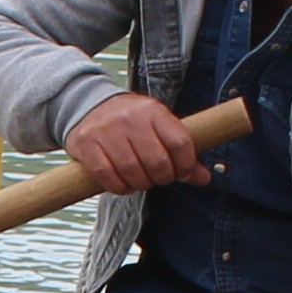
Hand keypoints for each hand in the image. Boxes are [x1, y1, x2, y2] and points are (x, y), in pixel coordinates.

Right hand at [62, 96, 211, 194]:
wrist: (88, 105)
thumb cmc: (131, 123)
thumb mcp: (158, 127)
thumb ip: (181, 152)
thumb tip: (205, 179)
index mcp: (153, 111)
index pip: (180, 143)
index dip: (185, 166)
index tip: (181, 173)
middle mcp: (130, 118)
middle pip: (157, 162)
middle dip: (162, 178)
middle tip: (158, 178)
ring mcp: (106, 131)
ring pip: (132, 172)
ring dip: (140, 184)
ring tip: (140, 181)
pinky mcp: (86, 144)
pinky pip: (107, 176)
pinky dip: (119, 187)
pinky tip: (123, 184)